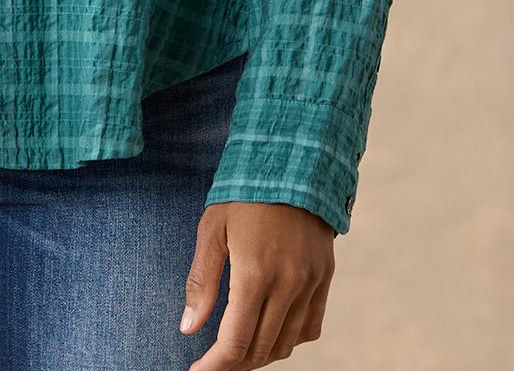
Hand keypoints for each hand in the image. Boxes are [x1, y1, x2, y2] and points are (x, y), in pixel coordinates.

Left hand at [181, 200, 334, 365]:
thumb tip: (188, 329)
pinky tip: (270, 331)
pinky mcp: (325, 278)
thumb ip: (201, 282)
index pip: (235, 342)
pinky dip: (289, 340)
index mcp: (255, 273)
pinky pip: (309, 328)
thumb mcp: (212, 230)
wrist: (293, 162)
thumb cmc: (244, 193)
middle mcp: (288, 284)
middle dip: (233, 364)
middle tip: (213, 362)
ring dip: (261, 354)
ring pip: (286, 344)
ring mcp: (311, 283)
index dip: (214, 365)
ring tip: (237, 349)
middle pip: (260, 349)